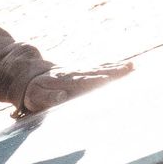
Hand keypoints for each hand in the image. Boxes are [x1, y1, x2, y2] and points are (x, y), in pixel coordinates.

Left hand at [16, 63, 132, 119]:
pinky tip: (125, 66)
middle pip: (97, 71)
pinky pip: (100, 67)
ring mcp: (80, 71)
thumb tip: (61, 96)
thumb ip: (48, 97)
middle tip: (129, 69)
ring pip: (101, 68)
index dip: (95, 80)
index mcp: (65, 81)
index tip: (108, 79)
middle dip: (113, 71)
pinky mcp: (84, 71)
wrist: (30, 76)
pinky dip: (113, 66)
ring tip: (132, 66)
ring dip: (117, 67)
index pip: (83, 80)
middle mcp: (75, 73)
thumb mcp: (36, 97)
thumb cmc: (33, 91)